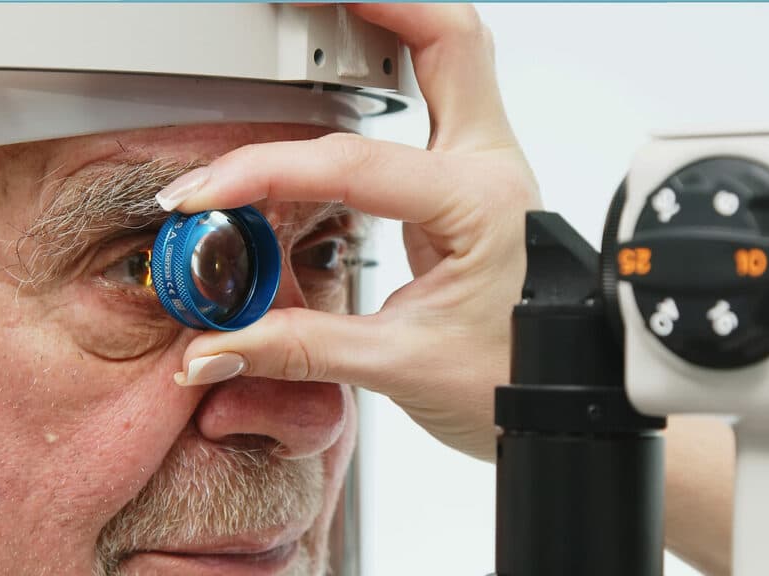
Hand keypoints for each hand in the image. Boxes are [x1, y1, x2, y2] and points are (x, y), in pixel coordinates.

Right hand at [158, 4, 540, 460]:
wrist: (563, 397)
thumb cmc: (515, 378)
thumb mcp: (401, 367)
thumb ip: (301, 350)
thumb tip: (220, 346)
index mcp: (478, 206)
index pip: (353, 165)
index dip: (265, 173)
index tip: (205, 195)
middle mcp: (490, 169)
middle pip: (450, 40)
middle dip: (379, 6)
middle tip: (307, 4)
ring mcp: (486, 167)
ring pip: (455, 54)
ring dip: (396, 22)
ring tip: (330, 13)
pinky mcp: (471, 181)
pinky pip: (442, 97)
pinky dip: (399, 69)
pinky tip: (355, 77)